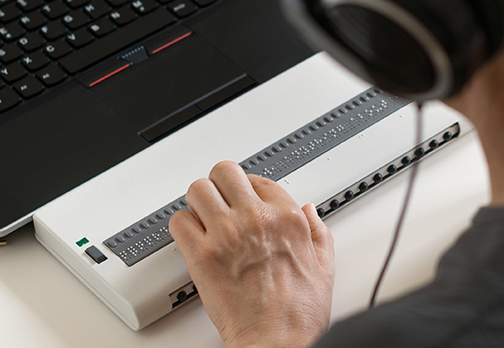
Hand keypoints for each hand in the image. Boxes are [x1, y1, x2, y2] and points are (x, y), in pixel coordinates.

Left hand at [170, 161, 334, 347]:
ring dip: (198, 201)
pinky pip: (179, 222)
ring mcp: (227, 234)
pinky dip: (182, 226)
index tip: (244, 199)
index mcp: (287, 217)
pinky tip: (192, 237)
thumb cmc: (298, 313)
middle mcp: (256, 219)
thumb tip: (310, 211)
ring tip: (202, 216)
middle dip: (220, 184)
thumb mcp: (324, 265)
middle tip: (219, 199)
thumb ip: (318, 231)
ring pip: (198, 190)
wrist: (277, 342)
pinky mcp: (202, 255)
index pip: (259, 179)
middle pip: (225, 173)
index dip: (248, 188)